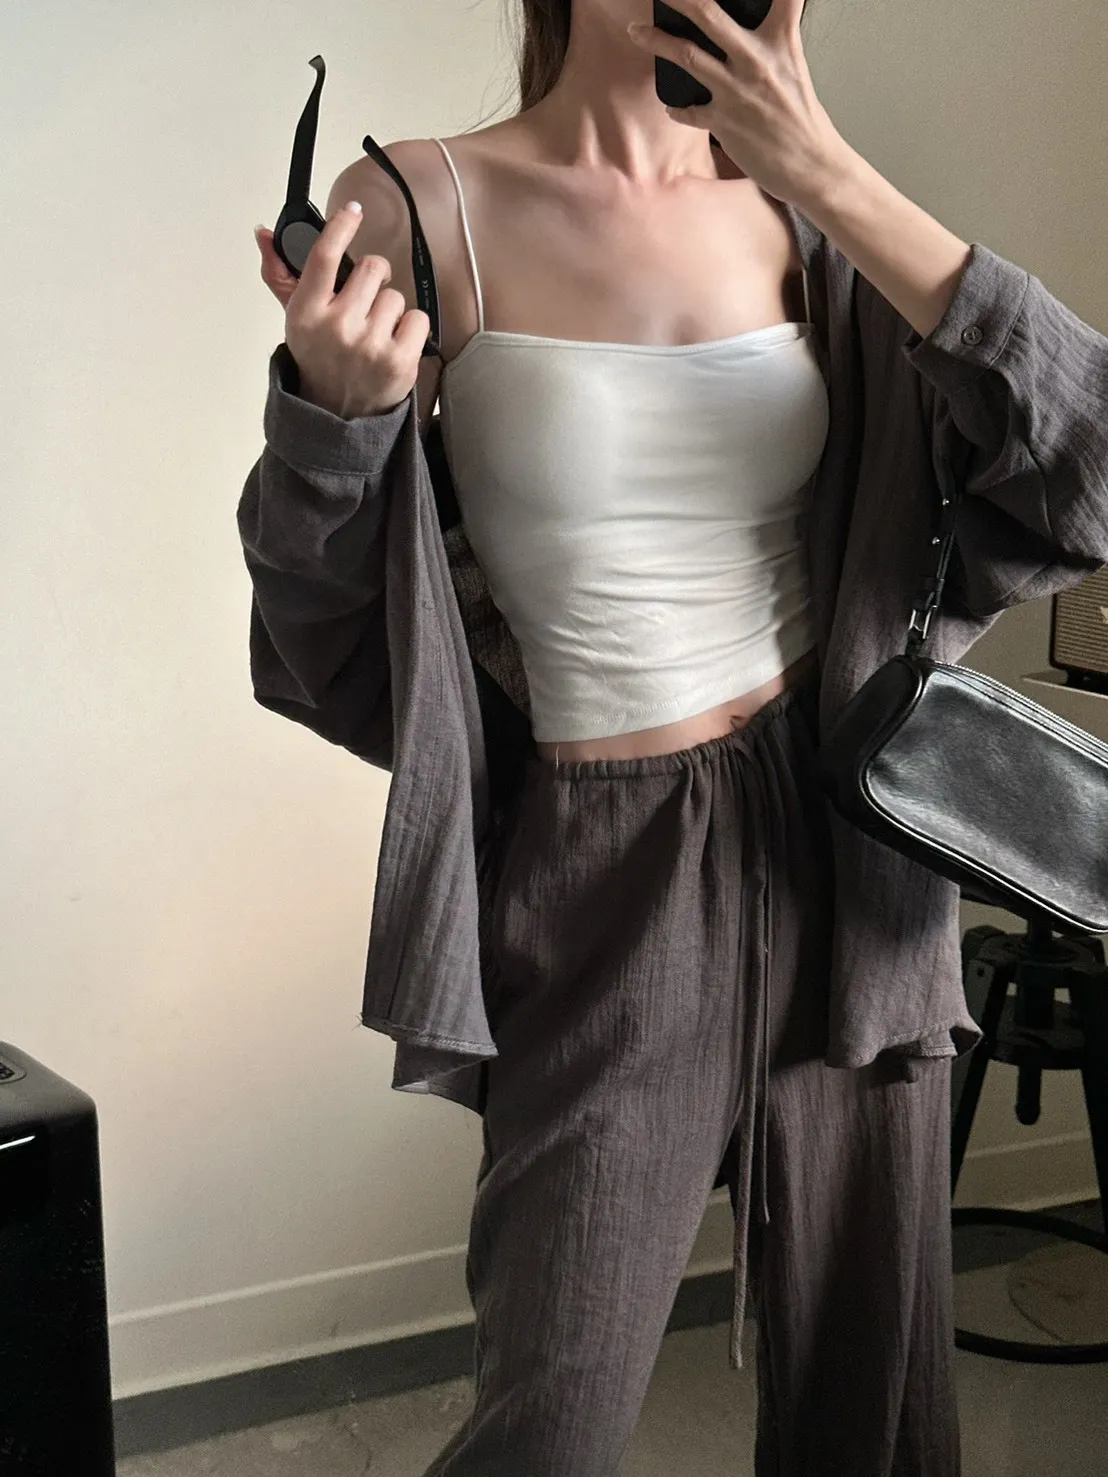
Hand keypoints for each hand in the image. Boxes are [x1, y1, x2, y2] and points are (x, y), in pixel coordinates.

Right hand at [253, 203, 428, 418]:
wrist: (338, 415)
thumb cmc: (319, 360)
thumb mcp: (296, 320)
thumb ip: (282, 275)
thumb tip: (265, 233)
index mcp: (307, 313)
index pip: (325, 255)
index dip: (341, 226)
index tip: (353, 212)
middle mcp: (338, 328)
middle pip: (374, 268)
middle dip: (376, 278)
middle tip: (368, 298)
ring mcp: (371, 346)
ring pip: (396, 296)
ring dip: (390, 310)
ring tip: (376, 332)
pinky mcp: (400, 362)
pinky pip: (418, 319)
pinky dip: (411, 329)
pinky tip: (394, 344)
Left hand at [627, 0, 850, 207]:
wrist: (811, 165)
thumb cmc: (801, 118)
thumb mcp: (793, 66)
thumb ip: (772, 40)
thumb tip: (742, 31)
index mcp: (780, 41)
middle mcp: (756, 60)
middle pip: (709, 14)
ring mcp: (736, 90)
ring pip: (687, 55)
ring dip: (657, 40)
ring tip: (636, 30)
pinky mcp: (724, 122)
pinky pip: (687, 111)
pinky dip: (677, 108)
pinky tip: (672, 107)